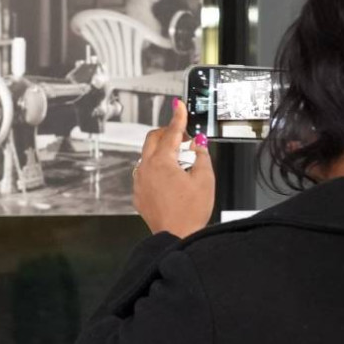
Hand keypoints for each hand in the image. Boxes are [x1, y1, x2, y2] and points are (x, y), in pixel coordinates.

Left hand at [133, 99, 214, 237]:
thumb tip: (198, 143)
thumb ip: (202, 155)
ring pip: (147, 155)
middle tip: (184, 138)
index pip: (171, 132)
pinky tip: (171, 179)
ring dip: (162, 151)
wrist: (176, 237)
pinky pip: (145, 172)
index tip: (178, 106)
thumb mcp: (205, 180)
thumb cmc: (190, 212)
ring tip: (180, 162)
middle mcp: (146, 169)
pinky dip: (157, 168)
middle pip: (153, 138)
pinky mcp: (138, 193)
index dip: (178, 117)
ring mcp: (139, 182)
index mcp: (162, 162)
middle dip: (168, 133)